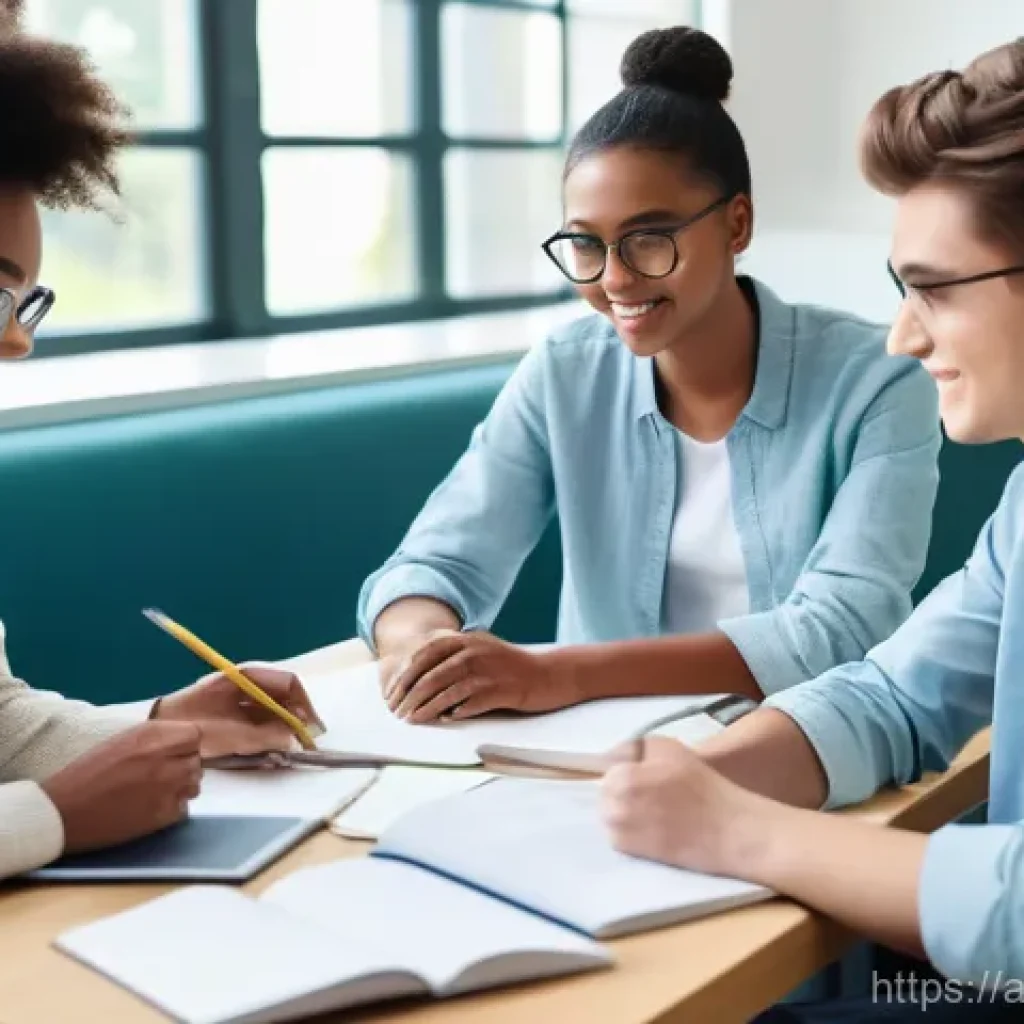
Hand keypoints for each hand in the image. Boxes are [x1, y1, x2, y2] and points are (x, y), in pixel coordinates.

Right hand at [41, 721, 201, 853]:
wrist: (61, 812)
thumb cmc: (85, 775)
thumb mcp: (121, 741)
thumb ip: (154, 739)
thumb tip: (179, 742)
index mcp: (150, 735)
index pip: (195, 734)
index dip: (186, 744)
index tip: (175, 752)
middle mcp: (163, 757)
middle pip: (196, 759)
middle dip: (183, 765)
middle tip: (162, 774)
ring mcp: (166, 786)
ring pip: (195, 783)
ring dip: (182, 787)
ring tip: (155, 791)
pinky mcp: (163, 814)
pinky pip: (184, 807)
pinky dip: (173, 808)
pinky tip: (149, 808)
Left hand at [155, 663, 324, 756]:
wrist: (157, 730)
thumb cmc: (193, 725)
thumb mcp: (231, 733)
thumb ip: (265, 736)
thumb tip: (294, 738)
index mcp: (246, 676)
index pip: (288, 683)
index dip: (304, 705)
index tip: (312, 728)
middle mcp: (246, 683)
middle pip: (282, 696)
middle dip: (295, 719)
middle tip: (303, 743)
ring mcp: (238, 697)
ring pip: (272, 709)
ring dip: (283, 727)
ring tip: (287, 748)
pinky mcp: (230, 712)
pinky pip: (259, 719)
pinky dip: (268, 731)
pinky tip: (268, 747)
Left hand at [383, 631, 574, 722]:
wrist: (549, 674)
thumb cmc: (510, 666)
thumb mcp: (482, 648)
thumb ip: (454, 653)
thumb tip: (420, 671)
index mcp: (467, 640)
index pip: (426, 654)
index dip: (406, 674)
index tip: (393, 692)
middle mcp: (474, 652)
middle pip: (432, 675)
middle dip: (410, 695)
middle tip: (397, 711)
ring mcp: (487, 671)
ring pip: (446, 691)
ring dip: (426, 708)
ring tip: (412, 720)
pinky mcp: (500, 691)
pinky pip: (469, 704)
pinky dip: (453, 713)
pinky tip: (443, 720)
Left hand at [601, 737, 769, 878]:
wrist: (728, 830)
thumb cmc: (701, 785)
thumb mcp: (667, 748)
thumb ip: (632, 748)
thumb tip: (608, 758)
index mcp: (623, 778)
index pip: (605, 770)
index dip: (625, 770)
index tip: (644, 775)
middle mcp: (614, 808)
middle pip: (605, 793)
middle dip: (621, 791)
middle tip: (651, 793)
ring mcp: (621, 834)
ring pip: (609, 815)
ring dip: (624, 811)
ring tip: (654, 810)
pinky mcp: (630, 854)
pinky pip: (618, 836)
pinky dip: (630, 830)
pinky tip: (653, 826)